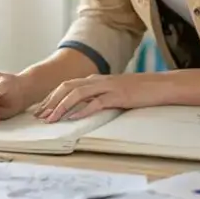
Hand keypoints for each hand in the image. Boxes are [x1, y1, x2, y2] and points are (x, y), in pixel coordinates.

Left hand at [33, 73, 165, 122]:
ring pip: (77, 94)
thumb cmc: (138, 91)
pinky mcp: (117, 95)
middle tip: (39, 116)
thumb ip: (97, 96)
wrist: (160, 86)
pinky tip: (73, 118)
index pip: (66, 86)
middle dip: (51, 102)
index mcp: (95, 79)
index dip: (51, 97)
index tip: (41, 110)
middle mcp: (97, 80)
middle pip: (66, 87)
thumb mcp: (113, 92)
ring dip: (62, 106)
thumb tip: (81, 108)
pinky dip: (82, 110)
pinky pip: (96, 102)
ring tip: (51, 119)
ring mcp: (107, 86)